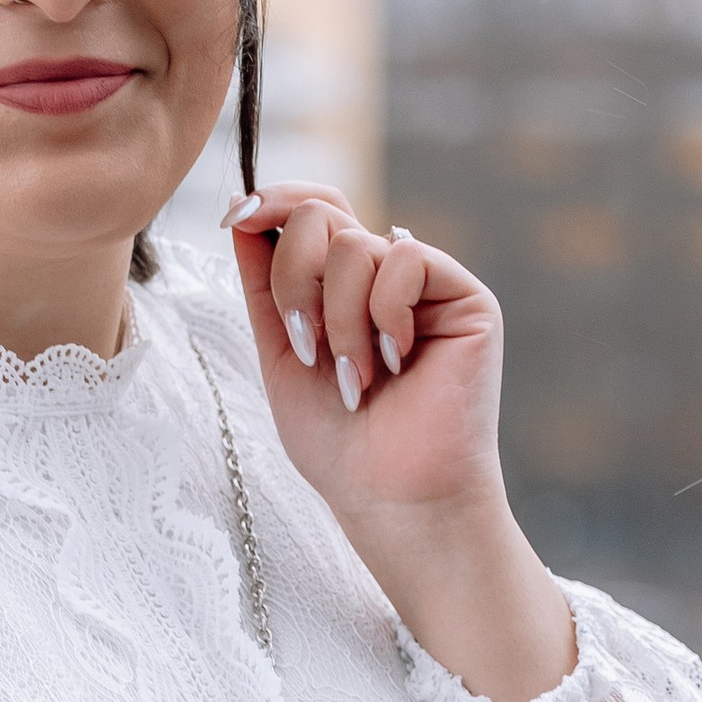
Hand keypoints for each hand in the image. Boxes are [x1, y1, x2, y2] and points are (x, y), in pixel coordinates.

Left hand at [225, 185, 574, 701]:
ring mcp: (427, 285)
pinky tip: (397, 360)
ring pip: (357, 244)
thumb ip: (265, 284)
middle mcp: (386, 276)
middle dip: (295, 281)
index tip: (236, 217)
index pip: (315, 210)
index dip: (275, 202)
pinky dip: (383, 313)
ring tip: (356, 380)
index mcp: (344, 286)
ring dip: (339, 321)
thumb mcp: (281, 355)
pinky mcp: (466, 298)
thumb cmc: (341, 445)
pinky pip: (405, 258)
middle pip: (325, 214)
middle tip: (306, 348)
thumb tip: (241, 208)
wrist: (392, 499)